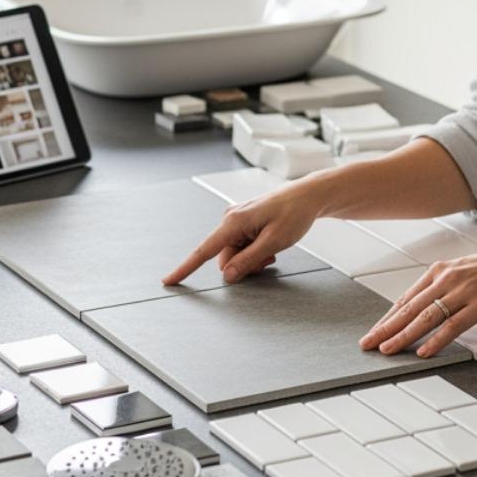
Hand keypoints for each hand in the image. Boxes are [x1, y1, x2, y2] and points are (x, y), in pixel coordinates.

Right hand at [163, 188, 319, 285]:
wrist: (308, 196)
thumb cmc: (294, 212)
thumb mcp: (274, 242)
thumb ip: (249, 260)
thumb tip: (227, 275)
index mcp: (233, 222)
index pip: (203, 251)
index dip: (185, 268)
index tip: (169, 280)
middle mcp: (230, 219)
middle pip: (225, 258)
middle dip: (244, 265)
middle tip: (269, 258)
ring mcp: (236, 221)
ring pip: (234, 254)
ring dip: (251, 259)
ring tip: (272, 249)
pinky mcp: (243, 223)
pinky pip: (241, 246)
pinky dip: (254, 251)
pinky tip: (269, 244)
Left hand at [359, 239, 476, 357]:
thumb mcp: (465, 273)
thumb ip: (444, 288)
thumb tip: (424, 307)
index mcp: (441, 272)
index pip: (406, 298)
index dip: (388, 318)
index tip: (374, 331)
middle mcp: (448, 280)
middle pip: (410, 309)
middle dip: (386, 329)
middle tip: (368, 344)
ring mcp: (464, 292)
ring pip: (426, 317)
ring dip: (404, 336)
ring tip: (388, 350)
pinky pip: (453, 325)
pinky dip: (436, 340)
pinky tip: (424, 351)